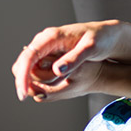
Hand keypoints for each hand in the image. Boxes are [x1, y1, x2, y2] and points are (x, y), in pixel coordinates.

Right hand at [12, 20, 130, 101]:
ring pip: (27, 64)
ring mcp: (46, 45)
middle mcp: (46, 39)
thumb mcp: (91, 48)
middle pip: (23, 61)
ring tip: (37, 92)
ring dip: (28, 79)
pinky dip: (34, 77)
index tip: (23, 93)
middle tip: (25, 97)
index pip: (29, 56)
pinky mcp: (50, 51)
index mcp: (52, 36)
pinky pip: (35, 65)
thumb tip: (56, 70)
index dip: (23, 76)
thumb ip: (74, 58)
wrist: (107, 34)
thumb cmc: (101, 39)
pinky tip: (42, 87)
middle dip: (23, 80)